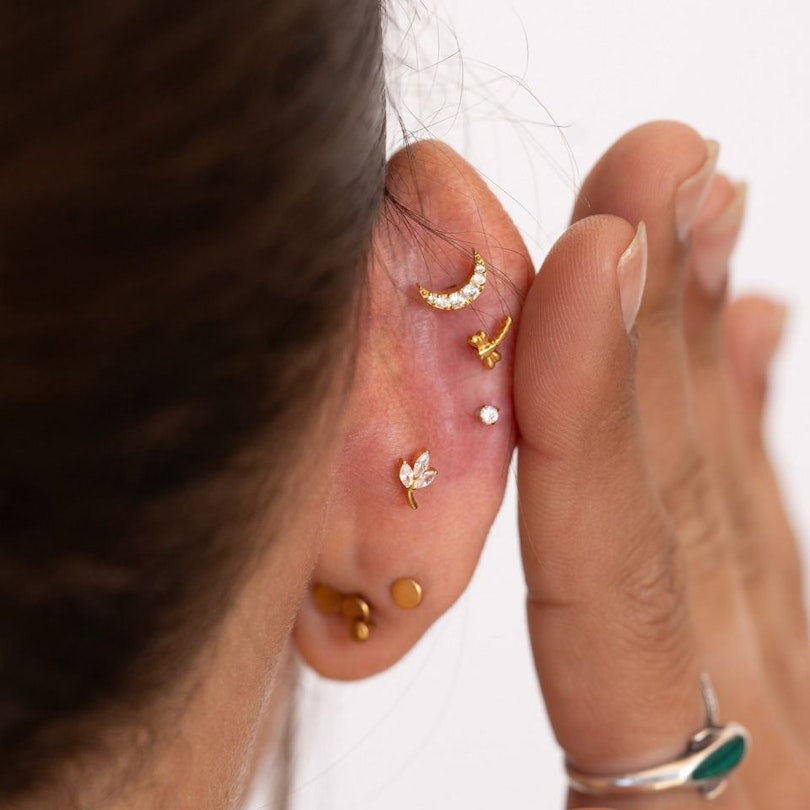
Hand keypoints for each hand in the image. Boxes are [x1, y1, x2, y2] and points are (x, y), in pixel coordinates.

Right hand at [514, 121, 809, 808]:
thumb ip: (644, 728)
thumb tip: (646, 571)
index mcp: (717, 808)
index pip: (637, 579)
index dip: (597, 416)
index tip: (587, 258)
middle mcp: (755, 746)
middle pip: (687, 510)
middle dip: (652, 324)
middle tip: (653, 171)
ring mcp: (766, 717)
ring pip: (723, 505)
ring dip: (693, 349)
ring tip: (696, 212)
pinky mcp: (760, 706)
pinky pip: (754, 541)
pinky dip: (742, 424)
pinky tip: (755, 328)